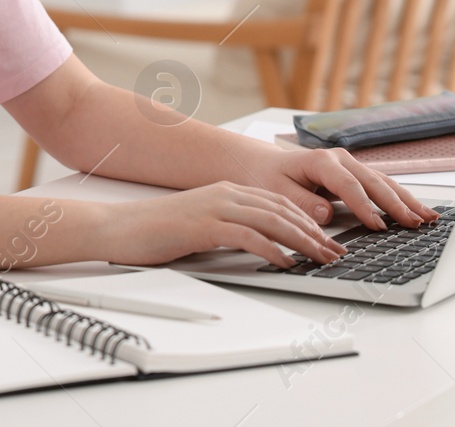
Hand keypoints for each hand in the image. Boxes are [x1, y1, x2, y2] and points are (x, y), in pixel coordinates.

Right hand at [99, 182, 348, 268]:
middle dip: (314, 233)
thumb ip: (229, 228)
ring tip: (321, 258)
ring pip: (271, 221)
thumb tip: (261, 246)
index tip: (327, 240)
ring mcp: (214, 207)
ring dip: (302, 242)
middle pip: (281, 210)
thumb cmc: (155, 230)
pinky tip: (284, 262)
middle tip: (335, 252)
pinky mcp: (203, 225)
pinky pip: (247, 236)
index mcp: (226, 191)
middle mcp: (224, 194)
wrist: (119, 227)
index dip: (307, 221)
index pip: (278, 203)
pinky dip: (271, 249)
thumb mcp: (200, 224)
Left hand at [234, 139, 439, 231]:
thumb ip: (301, 202)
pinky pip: (381, 186)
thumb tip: (326, 214)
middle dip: (396, 204)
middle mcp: (340, 159)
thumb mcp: (277, 190)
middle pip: (374, 182)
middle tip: (415, 224)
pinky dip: (401, 199)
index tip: (378, 226)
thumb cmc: (269, 177)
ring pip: (384, 183)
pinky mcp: (356, 174)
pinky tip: (417, 211)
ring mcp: (351, 165)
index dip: (364, 206)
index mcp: (320, 161)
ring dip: (406, 201)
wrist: (266, 164)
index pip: (348, 185)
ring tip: (429, 218)